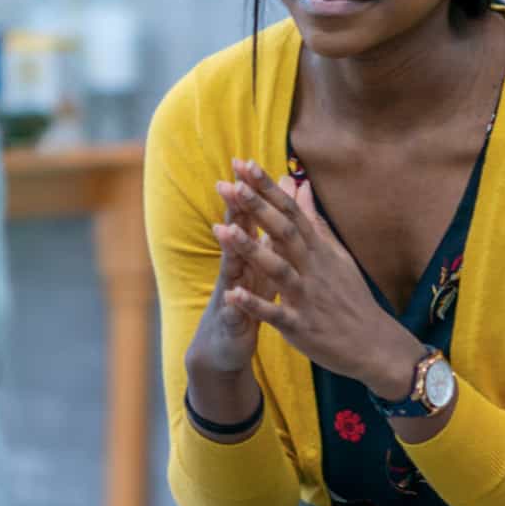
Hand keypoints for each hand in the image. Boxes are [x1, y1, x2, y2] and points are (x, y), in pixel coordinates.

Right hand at [184, 162, 278, 382]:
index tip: (249, 163)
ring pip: (230, 269)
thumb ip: (270, 228)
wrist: (224, 343)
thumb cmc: (249, 295)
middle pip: (235, 234)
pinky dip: (235, 304)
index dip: (250, 192)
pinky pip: (234, 312)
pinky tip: (233, 296)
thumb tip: (280, 193)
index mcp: (249, 252)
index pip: (249, 216)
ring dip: (229, 251)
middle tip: (229, 184)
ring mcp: (230, 293)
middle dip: (233, 212)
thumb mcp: (262, 259)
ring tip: (224, 231)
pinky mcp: (232, 321)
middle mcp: (236, 267)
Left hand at [217, 160, 422, 399]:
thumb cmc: (350, 297)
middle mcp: (312, 268)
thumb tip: (303, 187)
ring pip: (276, 268)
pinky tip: (232, 294)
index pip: (291, 211)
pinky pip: (275, 314)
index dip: (267, 188)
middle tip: (227, 185)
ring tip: (220, 230)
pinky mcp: (300, 325)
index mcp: (318, 250)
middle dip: (255, 207)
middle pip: (283, 231)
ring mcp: (306, 296)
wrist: (372, 343)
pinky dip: (254, 304)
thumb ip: (315, 221)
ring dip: (249, 249)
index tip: (244, 165)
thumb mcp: (336, 255)